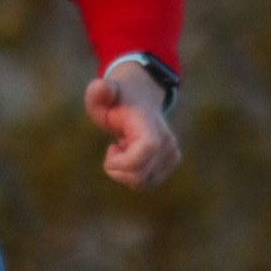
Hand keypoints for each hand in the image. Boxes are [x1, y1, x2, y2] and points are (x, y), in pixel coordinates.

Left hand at [84, 61, 181, 188]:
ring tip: (123, 149)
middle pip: (139, 176)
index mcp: (149, 124)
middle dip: (117, 170)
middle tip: (113, 148)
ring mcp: (172, 151)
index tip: (110, 149)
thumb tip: (101, 87)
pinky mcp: (172, 161)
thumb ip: (97, 92)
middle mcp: (166, 139)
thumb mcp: (101, 95)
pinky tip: (131, 156)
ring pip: (143, 183)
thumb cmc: (117, 101)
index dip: (124, 161)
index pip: (147, 150)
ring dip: (124, 172)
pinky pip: (147, 183)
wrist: (140, 99)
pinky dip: (133, 175)